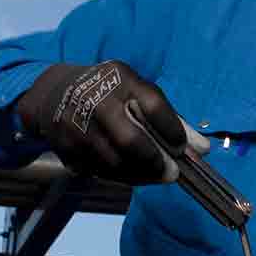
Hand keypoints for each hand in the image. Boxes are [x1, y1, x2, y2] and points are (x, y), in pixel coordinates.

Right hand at [18, 60, 208, 183]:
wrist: (51, 93)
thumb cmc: (109, 93)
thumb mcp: (137, 92)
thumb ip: (170, 118)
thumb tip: (204, 150)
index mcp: (121, 79)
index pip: (152, 104)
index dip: (172, 130)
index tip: (182, 149)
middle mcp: (96, 100)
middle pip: (130, 141)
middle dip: (155, 162)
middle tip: (171, 174)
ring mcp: (76, 125)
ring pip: (115, 163)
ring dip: (139, 175)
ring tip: (153, 175)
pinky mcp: (65, 147)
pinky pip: (98, 171)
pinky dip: (118, 177)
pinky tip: (129, 173)